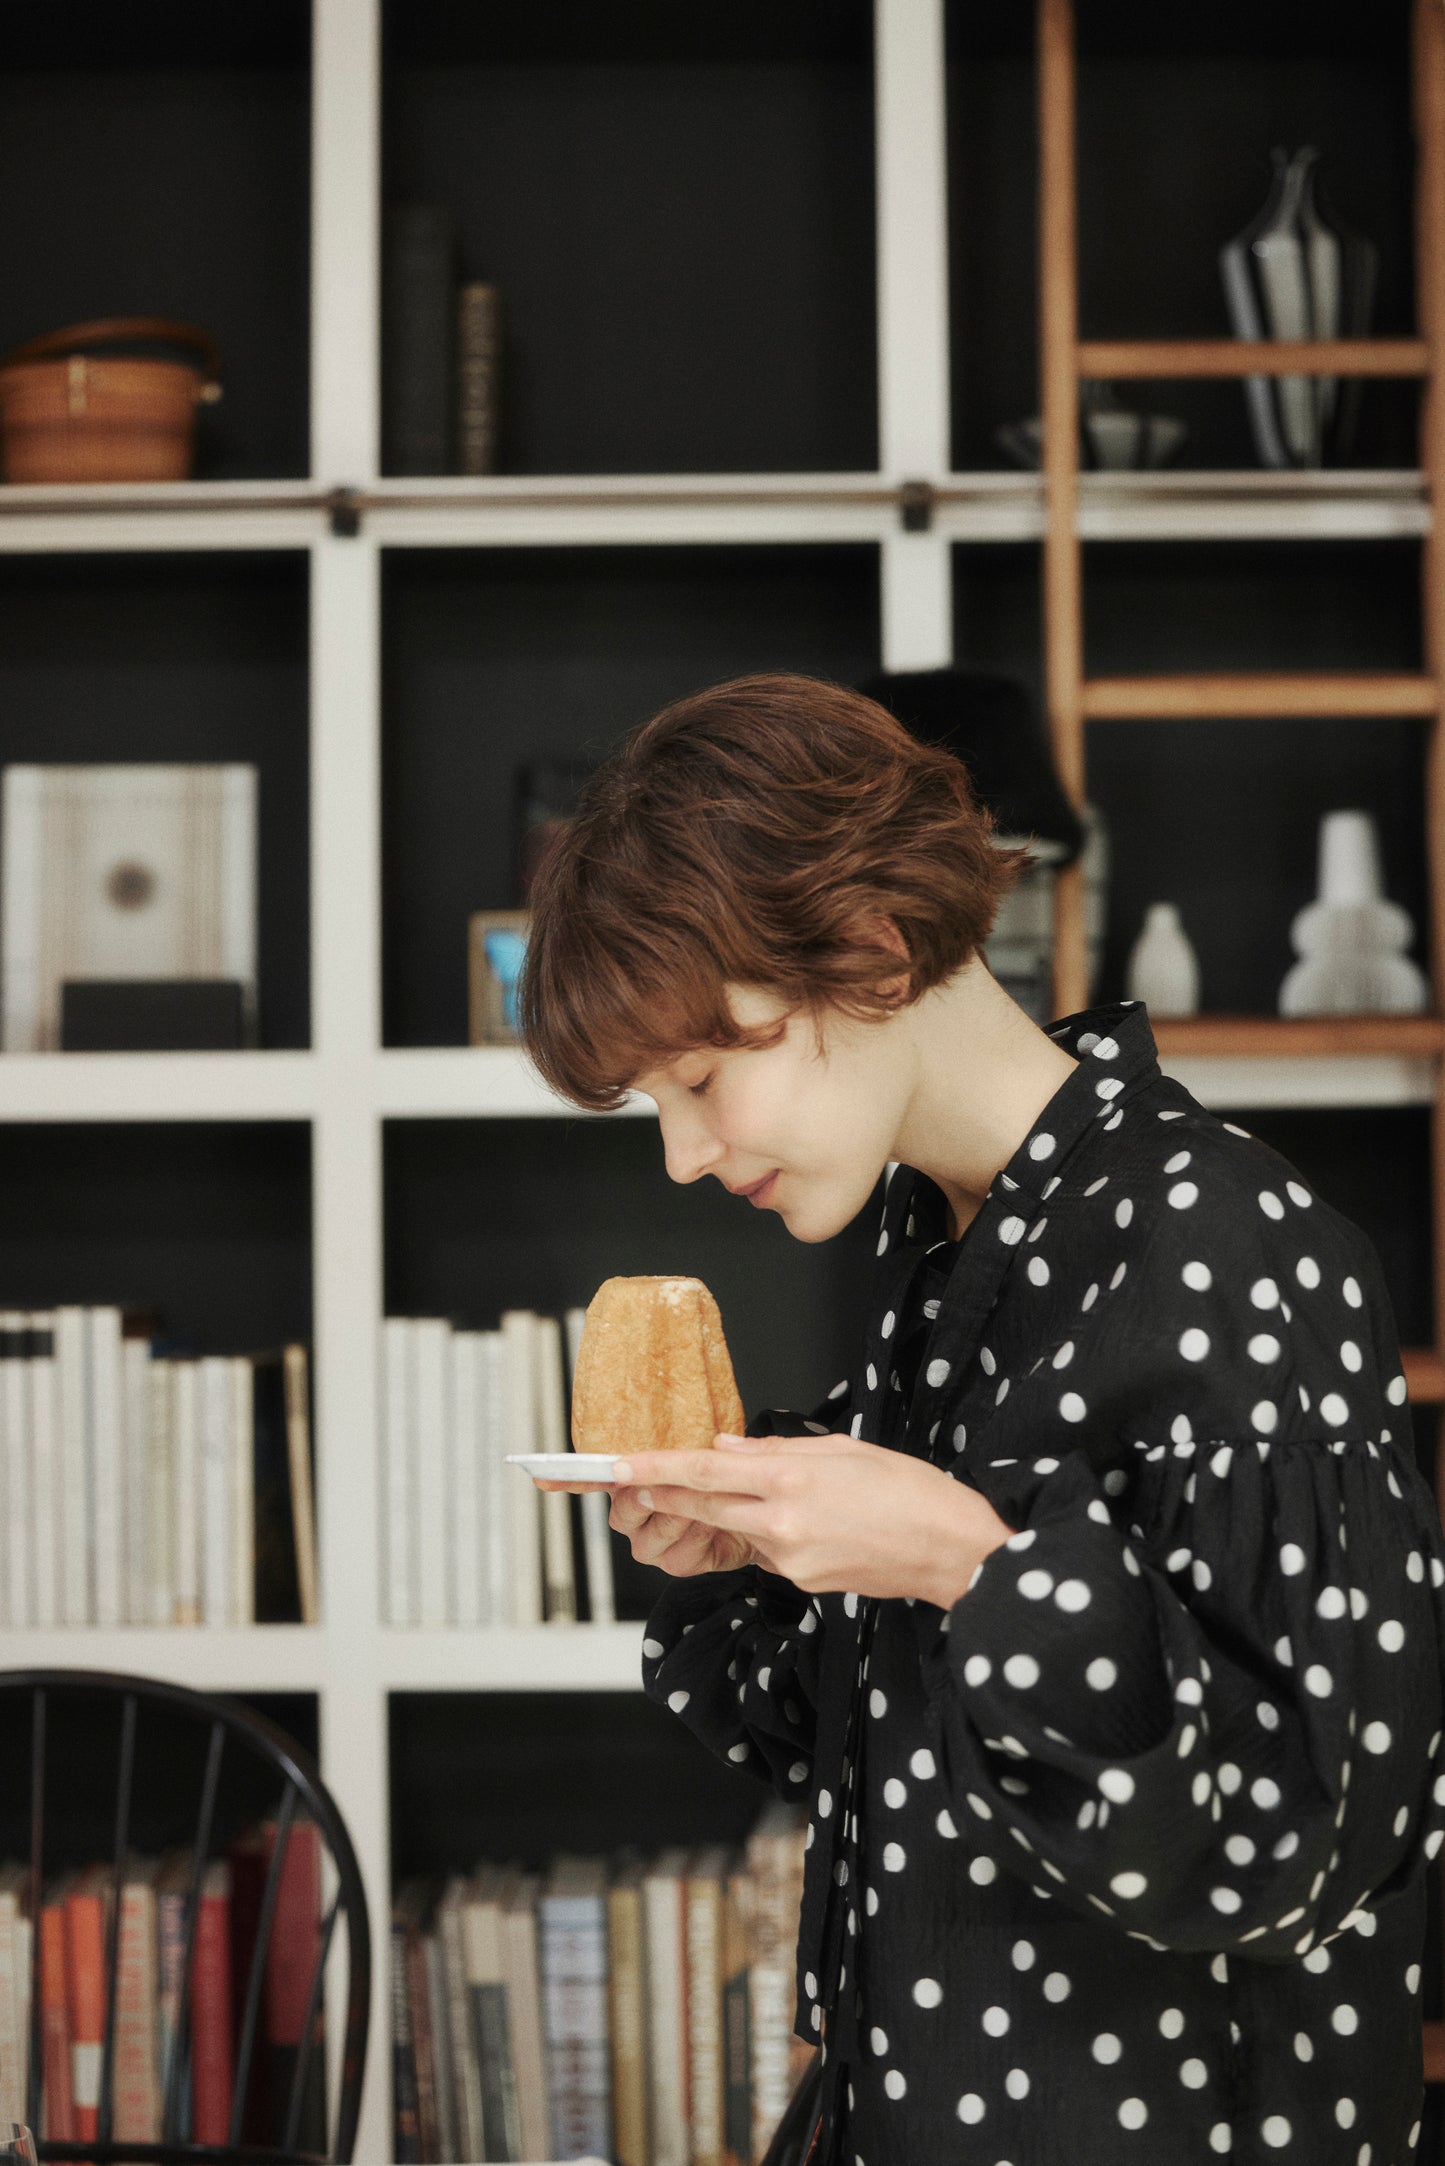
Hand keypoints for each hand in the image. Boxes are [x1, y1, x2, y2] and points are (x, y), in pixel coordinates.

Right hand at [532, 1465, 760, 1578]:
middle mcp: (639, 1509)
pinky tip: (714, 1530)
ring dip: (680, 1522)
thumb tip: (709, 1442)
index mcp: (639, 1476)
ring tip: (709, 1510)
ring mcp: (655, 1538)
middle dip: (652, 1500)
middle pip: (622, 1510)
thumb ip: (702, 1448)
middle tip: (679, 1489)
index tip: (541, 1474)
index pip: (595, 1475)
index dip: (566, 1476)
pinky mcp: (678, 1561)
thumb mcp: (721, 1453)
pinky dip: (697, 1544)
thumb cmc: (737, 1476)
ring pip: (647, 1538)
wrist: (767, 1510)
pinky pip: (675, 1560)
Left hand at [603, 1432, 1016, 1606]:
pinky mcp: (802, 1582)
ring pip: (741, 1528)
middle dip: (664, 1494)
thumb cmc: (909, 1490)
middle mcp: (781, 1521)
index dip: (655, 1468)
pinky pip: (771, 1551)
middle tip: (628, 1482)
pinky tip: (820, 1524)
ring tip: (804, 1498)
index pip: (705, 1470)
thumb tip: (728, 1448)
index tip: (618, 1464)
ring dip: (742, 1511)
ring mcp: (790, 1557)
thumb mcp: (843, 1449)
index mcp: (791, 1478)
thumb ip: (777, 1450)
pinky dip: (776, 1534)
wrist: (949, 1549)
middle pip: (704, 1505)